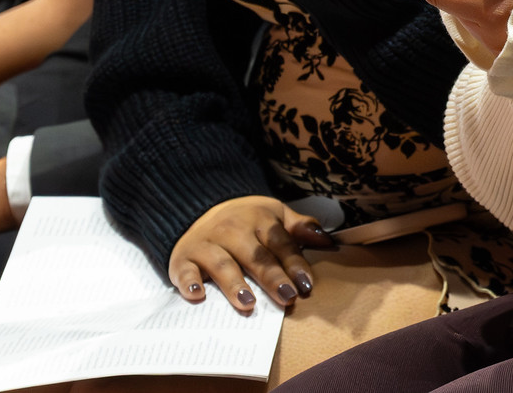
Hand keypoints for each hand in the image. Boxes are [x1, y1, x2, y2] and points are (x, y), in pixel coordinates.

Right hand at [168, 196, 332, 313]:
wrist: (199, 210)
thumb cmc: (245, 220)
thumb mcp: (275, 215)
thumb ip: (300, 228)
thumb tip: (327, 240)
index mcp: (260, 219)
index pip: (281, 244)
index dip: (295, 264)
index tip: (306, 286)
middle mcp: (233, 229)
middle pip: (256, 256)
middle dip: (272, 277)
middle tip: (286, 298)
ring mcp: (207, 243)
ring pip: (223, 264)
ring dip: (235, 283)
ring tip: (248, 303)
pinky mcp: (184, 257)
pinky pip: (185, 270)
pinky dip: (189, 281)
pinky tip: (197, 294)